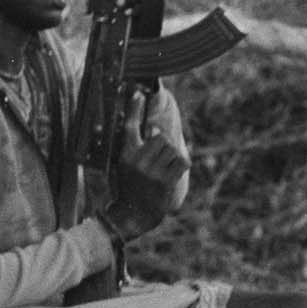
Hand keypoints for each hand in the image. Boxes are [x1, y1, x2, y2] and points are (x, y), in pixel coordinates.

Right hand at [105, 92, 186, 241]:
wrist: (135, 213)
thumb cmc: (131, 187)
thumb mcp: (125, 165)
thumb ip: (135, 147)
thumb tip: (153, 128)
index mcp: (125, 155)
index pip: (130, 126)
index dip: (135, 109)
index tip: (139, 93)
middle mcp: (138, 161)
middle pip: (160, 136)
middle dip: (164, 142)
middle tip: (160, 153)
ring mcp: (152, 171)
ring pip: (172, 147)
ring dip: (172, 153)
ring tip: (164, 166)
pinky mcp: (166, 180)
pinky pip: (182, 160)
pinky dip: (181, 163)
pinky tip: (173, 172)